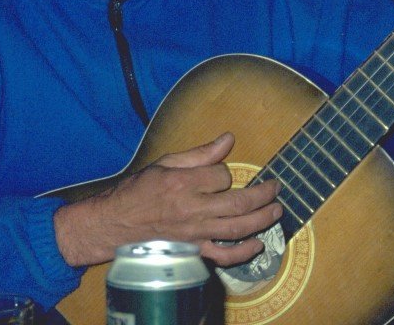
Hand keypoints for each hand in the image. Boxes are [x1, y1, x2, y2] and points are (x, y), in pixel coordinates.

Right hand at [54, 132, 281, 266]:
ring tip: (277, 210)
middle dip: (263, 194)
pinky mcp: (194, 250)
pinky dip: (244, 252)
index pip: (222, 175)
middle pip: (239, 202)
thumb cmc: (138, 190)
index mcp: (183, 183)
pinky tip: (258, 244)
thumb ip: (200, 153)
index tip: (221, 172)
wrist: (116, 222)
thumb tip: (228, 138)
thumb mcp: (166, 162)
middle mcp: (192, 209)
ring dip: (262, 220)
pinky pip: (223, 255)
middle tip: (276, 187)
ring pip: (237, 228)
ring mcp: (195, 233)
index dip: (226, 172)